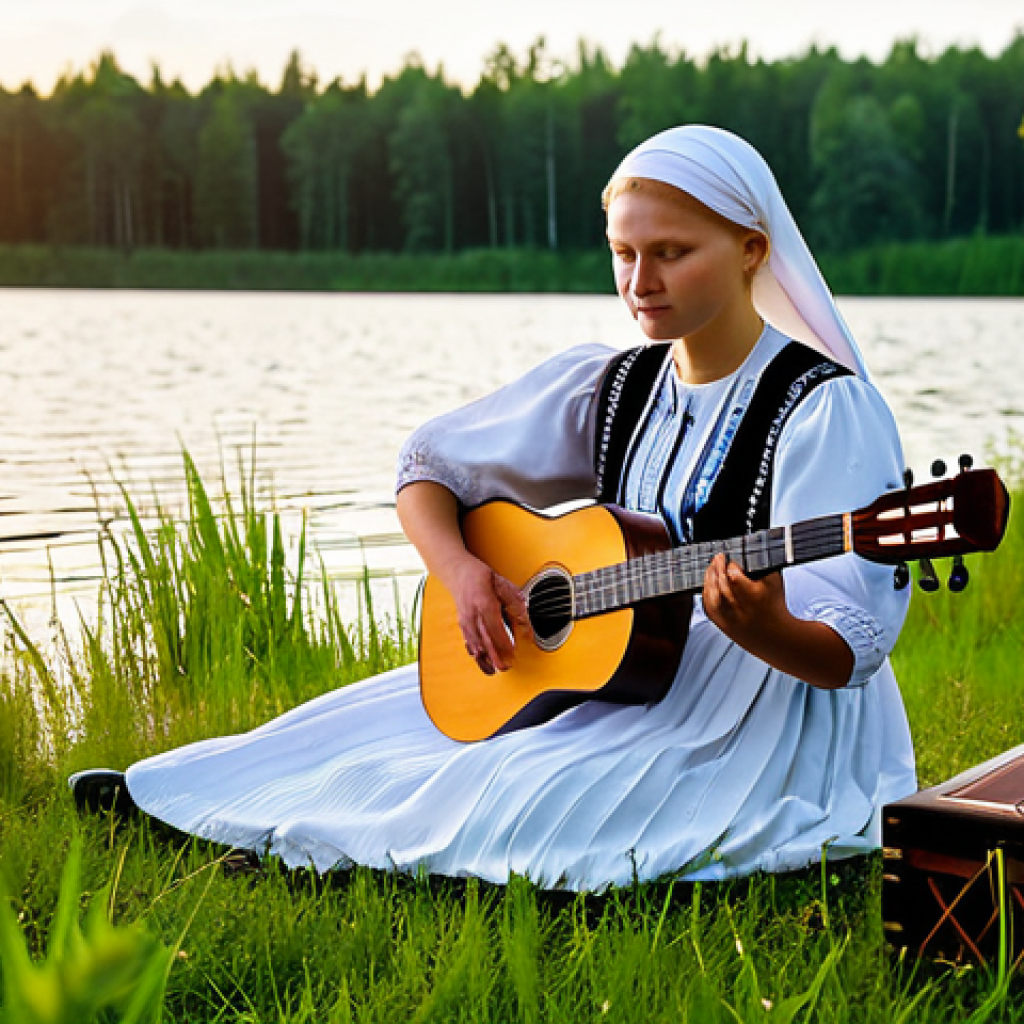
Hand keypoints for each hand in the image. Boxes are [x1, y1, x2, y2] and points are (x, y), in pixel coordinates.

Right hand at [449, 556, 530, 674]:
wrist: (457, 571)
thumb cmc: (480, 576)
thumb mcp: (501, 582)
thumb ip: (514, 601)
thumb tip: (525, 617)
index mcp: (484, 602)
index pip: (495, 626)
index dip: (503, 641)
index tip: (512, 652)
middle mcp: (472, 613)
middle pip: (483, 639)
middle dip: (494, 656)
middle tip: (504, 668)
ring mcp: (465, 620)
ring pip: (474, 643)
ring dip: (483, 658)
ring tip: (493, 670)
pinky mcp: (462, 624)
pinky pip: (468, 641)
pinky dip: (475, 653)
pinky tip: (480, 660)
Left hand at [702, 552, 787, 650]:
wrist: (773, 634)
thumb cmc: (773, 605)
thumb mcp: (773, 581)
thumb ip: (759, 564)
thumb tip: (745, 552)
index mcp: (751, 593)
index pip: (733, 572)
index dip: (731, 564)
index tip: (733, 561)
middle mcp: (736, 605)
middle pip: (719, 580)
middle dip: (718, 566)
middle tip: (719, 557)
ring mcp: (725, 614)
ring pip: (710, 590)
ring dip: (710, 576)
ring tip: (713, 567)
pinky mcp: (718, 621)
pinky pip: (706, 602)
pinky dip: (706, 590)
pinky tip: (709, 583)